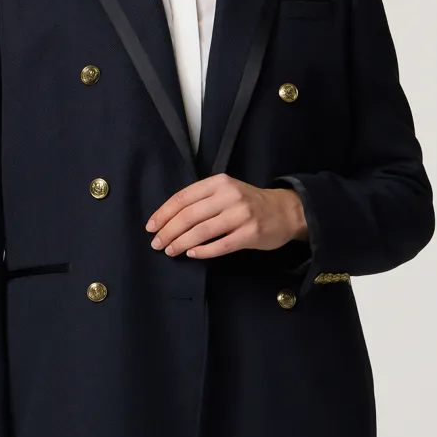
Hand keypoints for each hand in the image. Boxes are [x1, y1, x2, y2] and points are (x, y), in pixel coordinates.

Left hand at [146, 175, 307, 259]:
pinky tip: (192, 254)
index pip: (183, 198)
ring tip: (170, 251)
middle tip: (157, 244)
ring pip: (202, 231)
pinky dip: (203, 251)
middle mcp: (229, 196)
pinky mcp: (250, 233)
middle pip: (189, 216)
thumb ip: (202, 200)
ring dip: (181, 243)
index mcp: (219, 183)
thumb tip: (168, 219)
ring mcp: (241, 215)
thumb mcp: (226, 191)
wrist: (285, 211)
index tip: (151, 227)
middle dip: (168, 231)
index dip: (164, 214)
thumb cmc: (249, 203)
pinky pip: (220, 245)